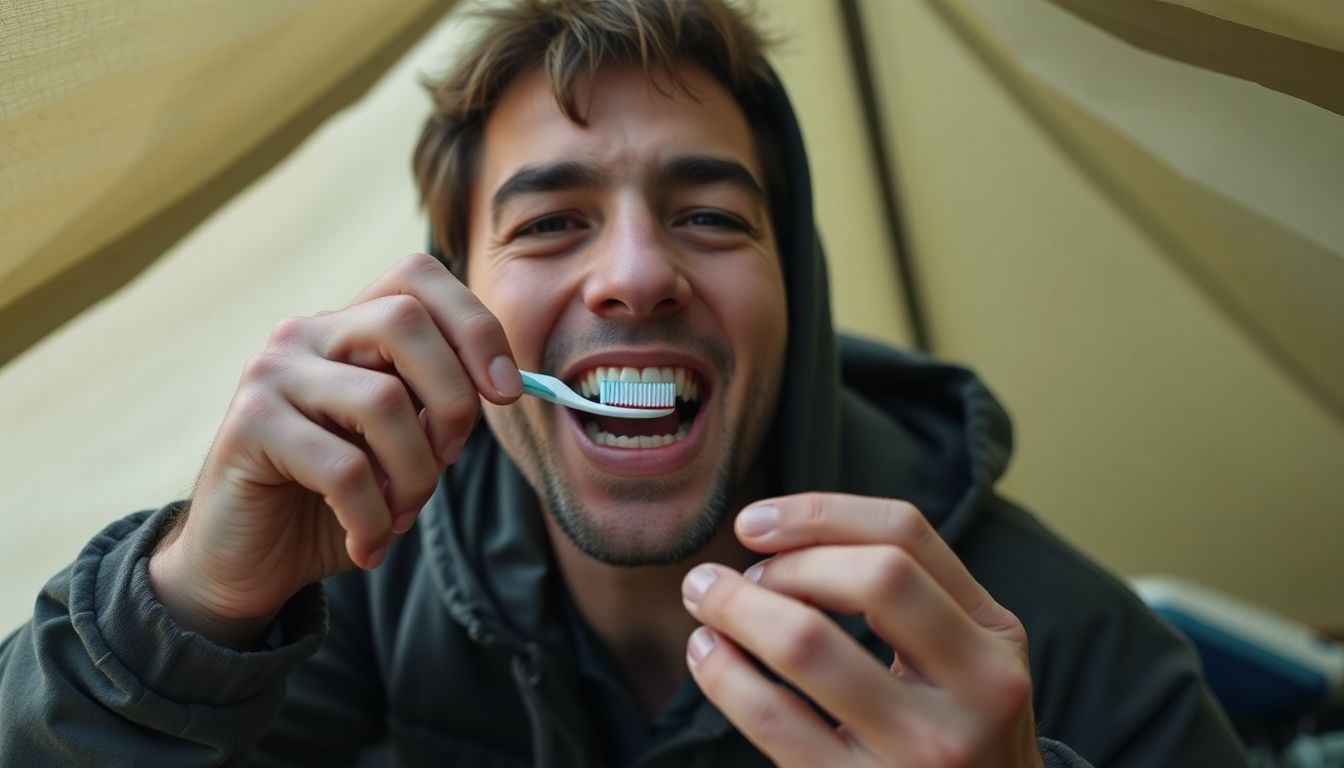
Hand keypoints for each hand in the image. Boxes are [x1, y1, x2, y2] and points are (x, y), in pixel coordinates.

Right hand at [149, 253, 521, 645]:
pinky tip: (369, 544)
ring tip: (401, 514)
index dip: (475, 325)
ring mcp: (271, 373)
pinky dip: (374, 517)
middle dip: (452, 400)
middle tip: (447, 460)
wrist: (250, 563)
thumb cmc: (336, 501)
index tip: (506, 392)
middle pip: (405, 322)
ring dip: (415, 475)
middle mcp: (305, 334)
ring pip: (383, 400)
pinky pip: (345, 468)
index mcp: (348, 327)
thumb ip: (437, 406)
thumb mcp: (403, 446)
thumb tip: (502, 385)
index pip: (418, 277)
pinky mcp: (248, 426)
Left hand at [682, 493, 1042, 766]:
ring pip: (809, 644)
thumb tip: (783, 538)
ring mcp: (924, 748)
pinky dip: (724, 675)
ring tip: (707, 603)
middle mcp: (977, 688)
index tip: (754, 522)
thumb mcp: (964, 659)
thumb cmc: (955, 732)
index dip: (818, 513)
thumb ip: (907, 594)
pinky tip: (708, 656)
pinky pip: (775, 718)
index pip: (906, 533)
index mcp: (995, 635)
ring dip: (737, 609)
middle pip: (873, 578)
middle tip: (737, 579)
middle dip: (785, 564)